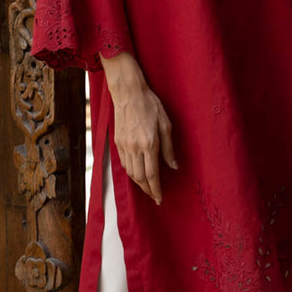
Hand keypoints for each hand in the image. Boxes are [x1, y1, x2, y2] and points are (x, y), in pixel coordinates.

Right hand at [101, 52, 177, 202]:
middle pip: (140, 177)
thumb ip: (169, 148)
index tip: (159, 198)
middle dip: (147, 190)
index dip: (156, 189)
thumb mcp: (166, 124)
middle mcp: (135, 148)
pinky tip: (138, 173)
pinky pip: (124, 163)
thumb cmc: (150, 105)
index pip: (152, 174)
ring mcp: (124, 145)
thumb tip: (173, 166)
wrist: (128, 93)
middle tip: (155, 196)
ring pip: (130, 172)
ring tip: (148, 188)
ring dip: (139, 183)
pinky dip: (131, 172)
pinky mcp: (117, 142)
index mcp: (149, 144)